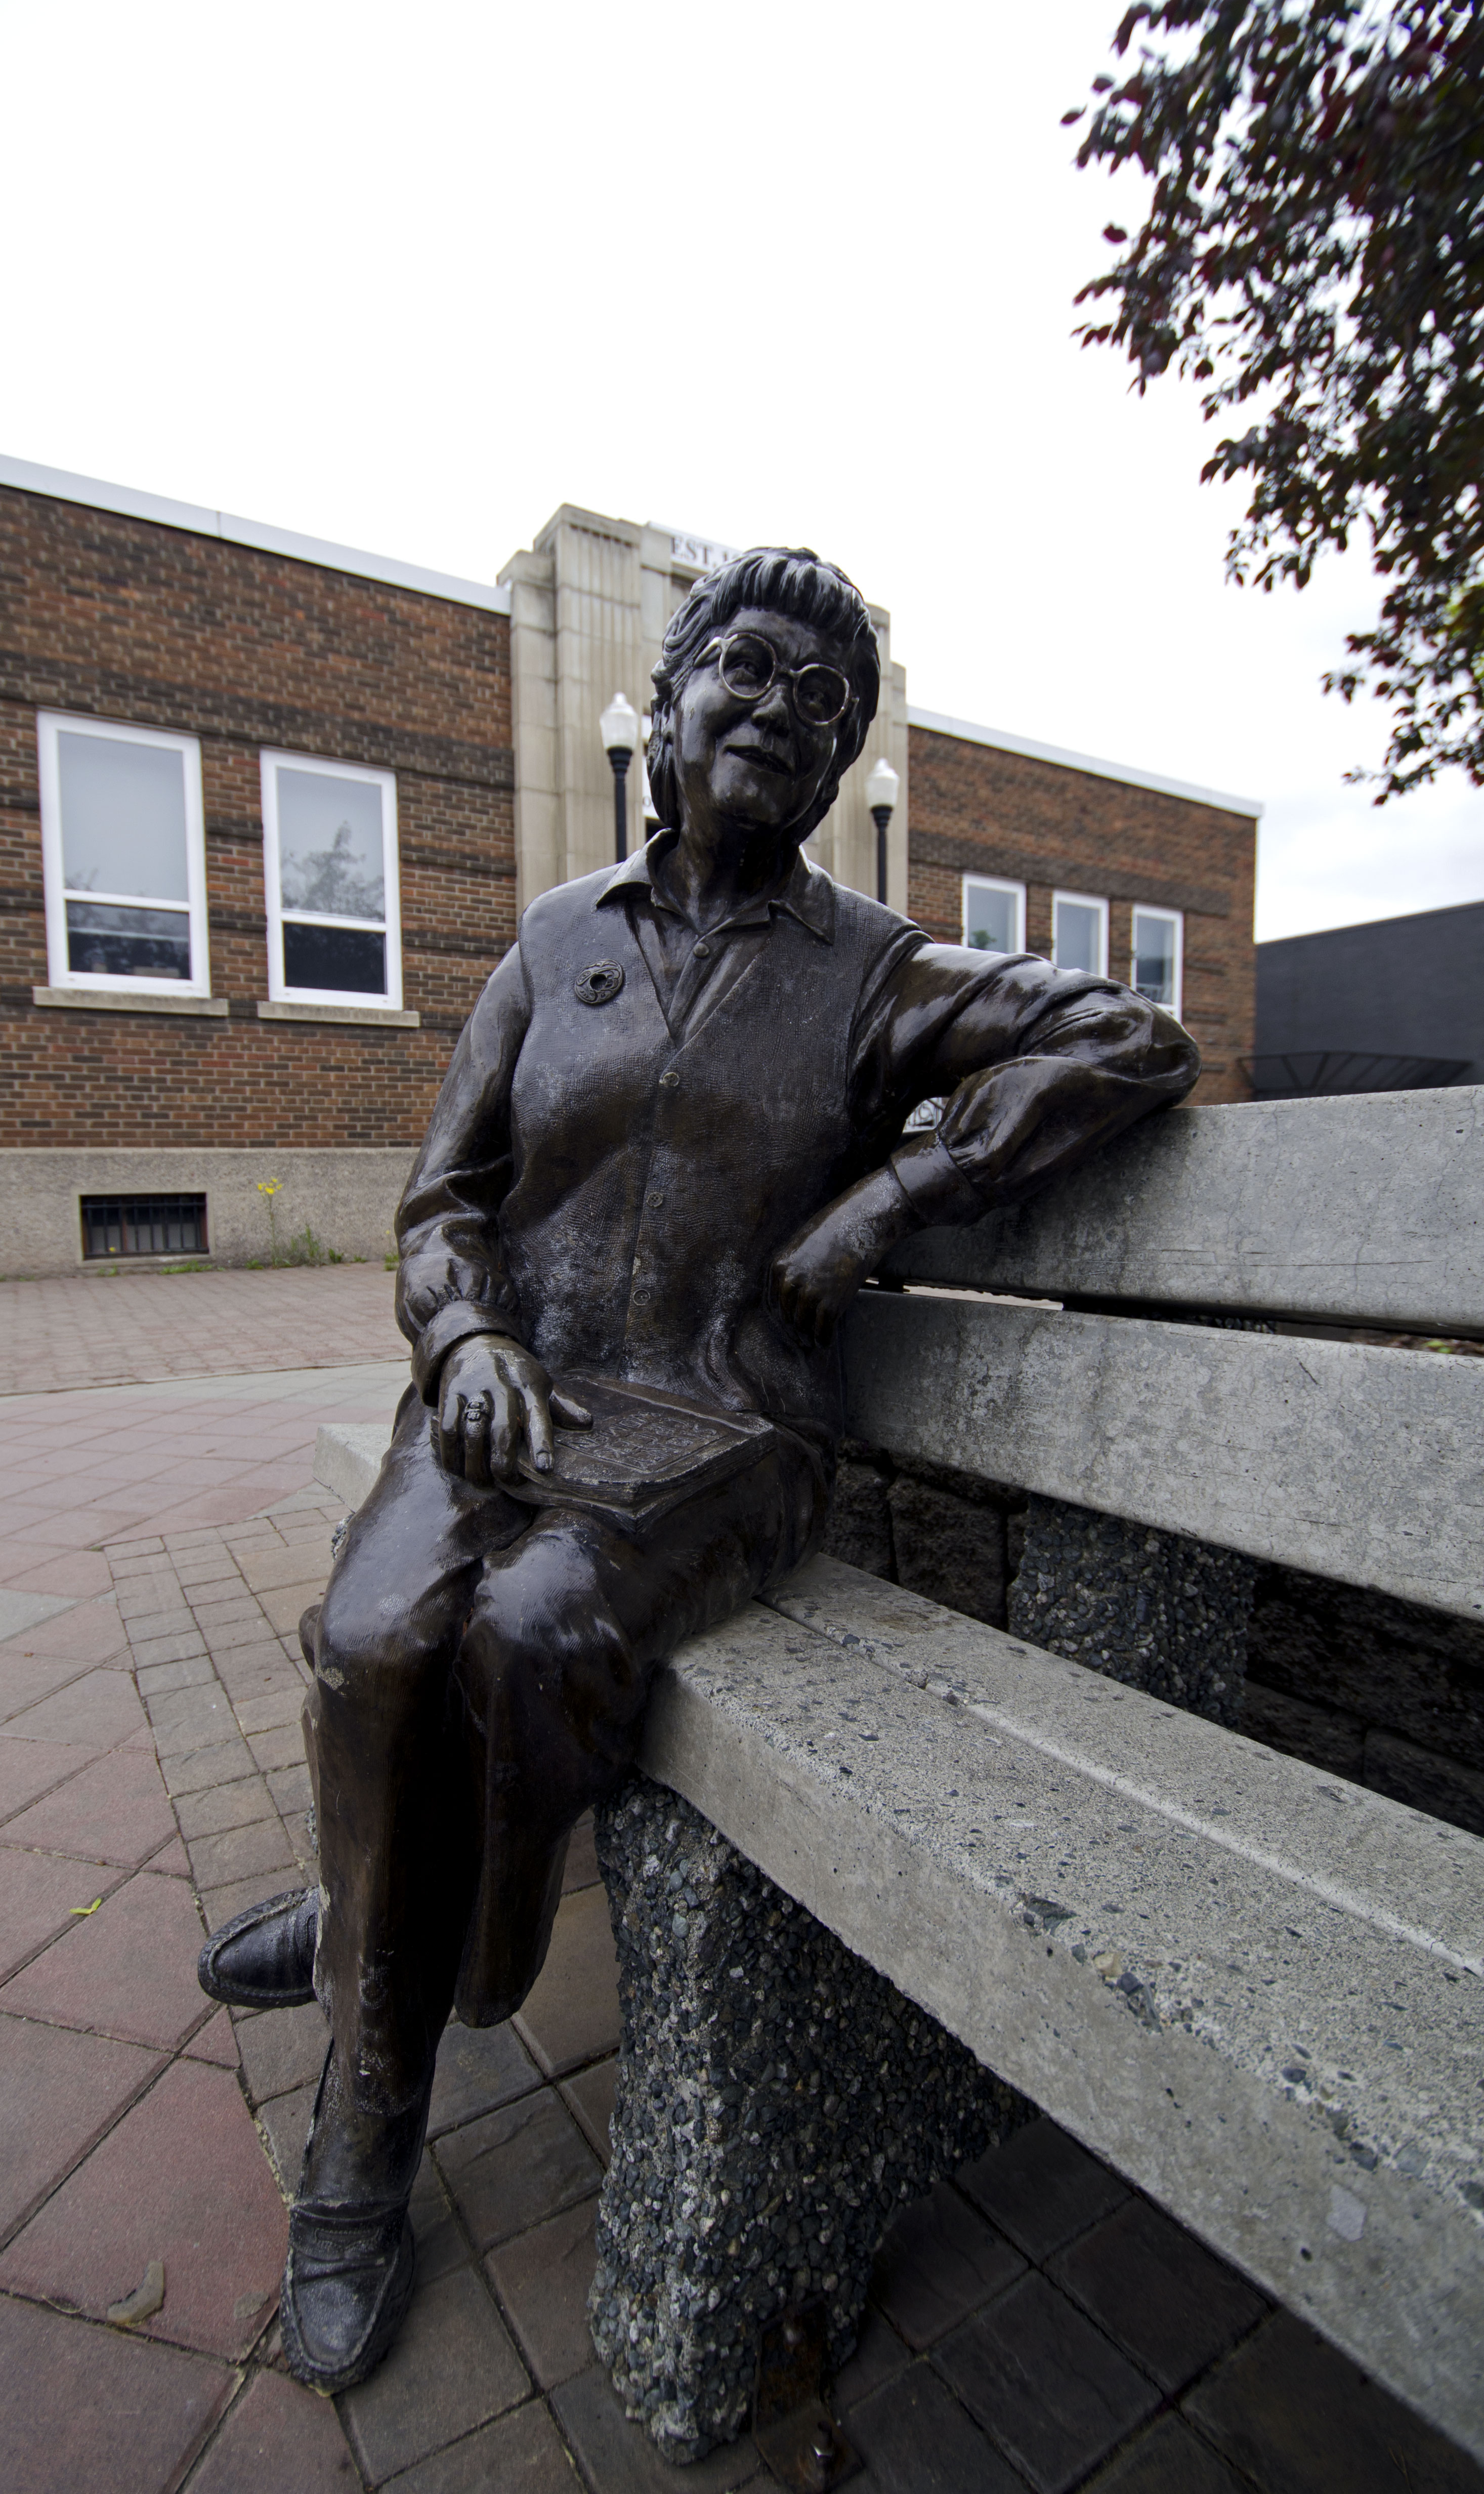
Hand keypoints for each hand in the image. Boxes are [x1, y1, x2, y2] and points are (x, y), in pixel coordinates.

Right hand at [435, 1337, 589, 1485]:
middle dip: (503, 1462)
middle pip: (502, 1430)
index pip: (539, 1417)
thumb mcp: (543, 1383)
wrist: (476, 1341)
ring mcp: (474, 1390)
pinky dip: (450, 1453)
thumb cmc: (517, 1372)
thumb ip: (563, 1405)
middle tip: (508, 1483)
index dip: (541, 1443)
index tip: (545, 1468)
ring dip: (475, 1464)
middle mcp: (502, 1387)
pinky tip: (457, 1469)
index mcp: (529, 1387)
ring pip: (472, 1432)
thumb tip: (587, 1423)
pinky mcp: (451, 1393)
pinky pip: (448, 1428)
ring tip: (482, 1483)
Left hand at [767, 1167, 916, 1350]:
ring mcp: (810, 1294)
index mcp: (778, 1266)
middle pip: (786, 1316)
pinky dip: (823, 1340)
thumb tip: (792, 1294)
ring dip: (807, 1337)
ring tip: (811, 1343)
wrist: (860, 1223)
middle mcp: (790, 1282)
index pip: (773, 1301)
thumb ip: (792, 1269)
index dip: (781, 1317)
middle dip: (793, 1329)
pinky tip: (824, 1343)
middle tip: (799, 1339)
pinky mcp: (830, 1304)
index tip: (787, 1325)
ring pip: (803, 1325)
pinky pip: (822, 1330)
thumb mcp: (801, 1246)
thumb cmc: (834, 1231)